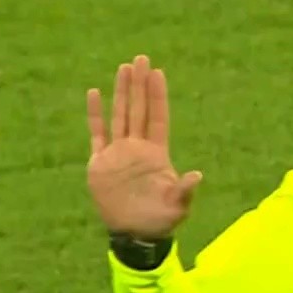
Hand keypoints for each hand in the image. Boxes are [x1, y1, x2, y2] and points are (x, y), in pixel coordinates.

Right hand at [85, 55, 202, 238]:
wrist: (134, 234)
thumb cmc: (160, 221)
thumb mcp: (177, 206)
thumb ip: (185, 190)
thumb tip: (197, 175)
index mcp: (157, 154)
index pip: (157, 117)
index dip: (157, 96)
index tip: (158, 73)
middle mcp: (137, 148)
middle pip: (138, 109)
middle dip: (140, 84)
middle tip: (141, 58)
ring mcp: (118, 153)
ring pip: (119, 115)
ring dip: (121, 92)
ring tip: (124, 67)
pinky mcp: (100, 163)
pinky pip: (97, 133)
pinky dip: (95, 114)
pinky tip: (94, 93)